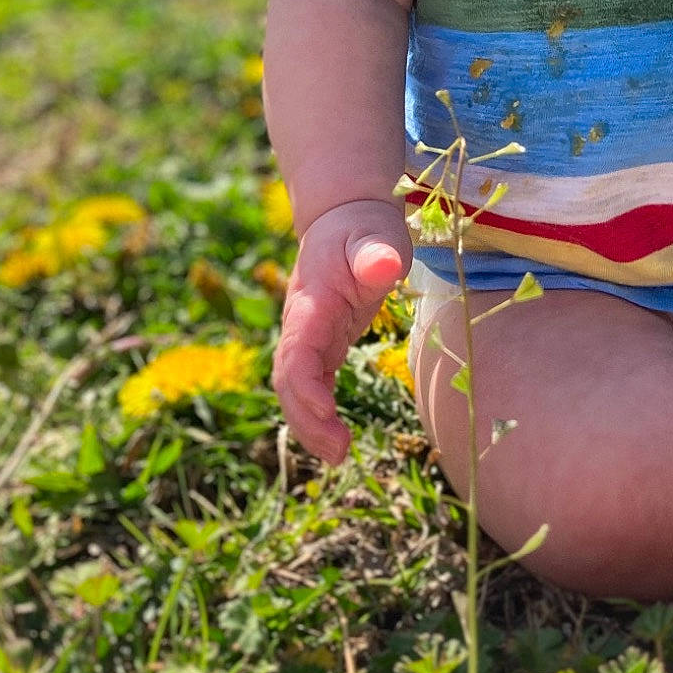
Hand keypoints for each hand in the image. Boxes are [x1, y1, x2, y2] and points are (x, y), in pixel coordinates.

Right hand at [272, 199, 410, 462]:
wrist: (345, 217)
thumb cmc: (364, 226)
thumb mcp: (376, 234)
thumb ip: (376, 251)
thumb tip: (384, 265)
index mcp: (311, 302)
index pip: (296, 353)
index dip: (306, 388)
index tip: (328, 415)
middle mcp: (301, 324)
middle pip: (288, 379)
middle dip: (306, 420)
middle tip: (339, 453)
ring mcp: (307, 336)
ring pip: (294, 387)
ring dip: (310, 424)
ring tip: (340, 455)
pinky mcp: (321, 344)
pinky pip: (310, 385)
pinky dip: (318, 413)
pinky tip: (338, 437)